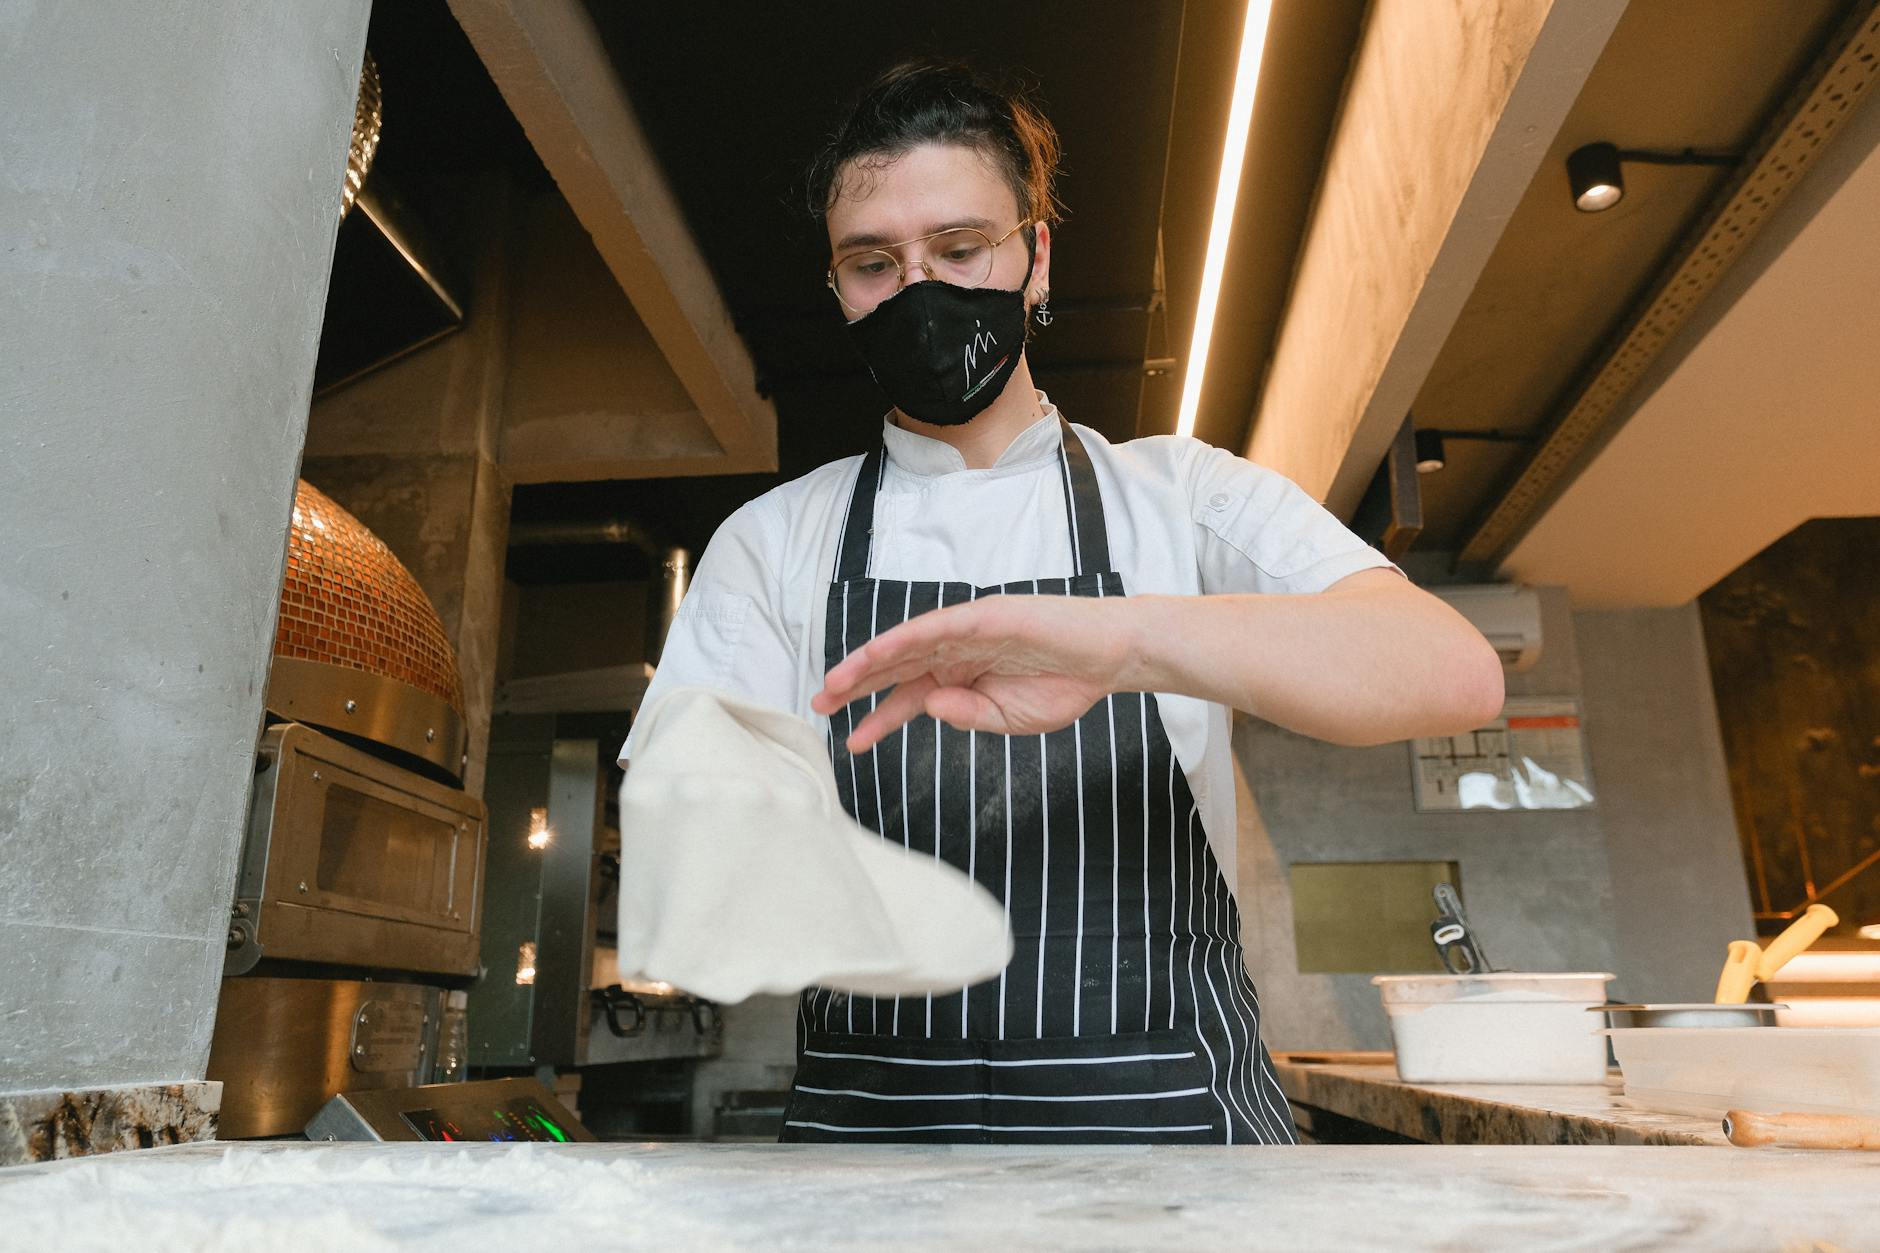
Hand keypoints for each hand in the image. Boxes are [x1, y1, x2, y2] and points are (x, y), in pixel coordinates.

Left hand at [812, 594, 1137, 752]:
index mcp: (960, 676)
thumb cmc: (1063, 684)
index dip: (877, 718)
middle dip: (856, 687)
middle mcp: (955, 651)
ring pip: (906, 645)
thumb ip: (967, 715)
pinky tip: (880, 652)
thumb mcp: (1007, 719)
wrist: (1107, 658)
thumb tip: (928, 708)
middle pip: (895, 668)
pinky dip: (907, 637)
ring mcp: (967, 631)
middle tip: (819, 705)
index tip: (850, 741)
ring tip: (837, 683)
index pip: (907, 698)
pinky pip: (937, 626)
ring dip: (870, 662)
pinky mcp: (984, 616)